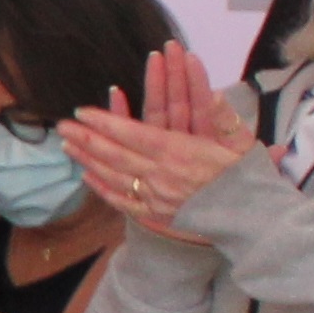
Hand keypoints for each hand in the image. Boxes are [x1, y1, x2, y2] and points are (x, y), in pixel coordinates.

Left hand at [63, 41, 256, 236]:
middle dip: (85, 138)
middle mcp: (160, 175)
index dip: (103, 122)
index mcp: (177, 152)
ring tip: (66, 146)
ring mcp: (155, 197)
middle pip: (113, 154)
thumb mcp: (240, 142)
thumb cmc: (247, 178)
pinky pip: (122, 201)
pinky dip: (102, 189)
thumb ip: (222, 116)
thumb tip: (212, 92)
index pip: (130, 133)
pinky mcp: (156, 214)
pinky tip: (88, 177)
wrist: (251, 221)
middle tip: (62, 125)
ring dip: (87, 160)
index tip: (82, 111)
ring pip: (113, 176)